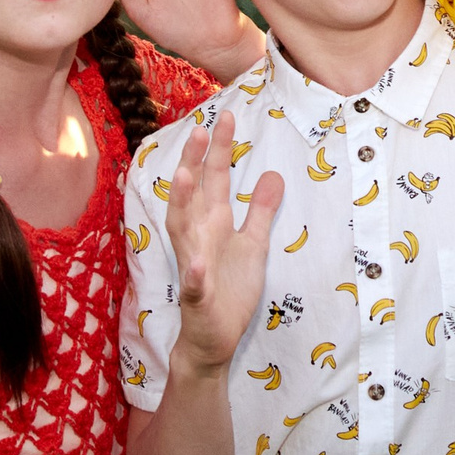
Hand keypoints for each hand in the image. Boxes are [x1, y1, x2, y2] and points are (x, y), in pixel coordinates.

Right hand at [164, 106, 284, 373]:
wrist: (213, 337)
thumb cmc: (229, 288)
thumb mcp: (254, 244)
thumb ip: (260, 210)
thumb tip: (272, 173)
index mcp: (212, 223)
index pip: (213, 180)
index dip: (218, 150)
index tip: (225, 117)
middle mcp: (198, 237)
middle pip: (194, 194)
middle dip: (196, 163)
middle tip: (201, 130)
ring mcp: (194, 265)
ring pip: (182, 230)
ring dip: (182, 204)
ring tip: (184, 176)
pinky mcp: (198, 296)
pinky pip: (194, 283)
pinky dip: (194, 273)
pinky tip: (198, 262)